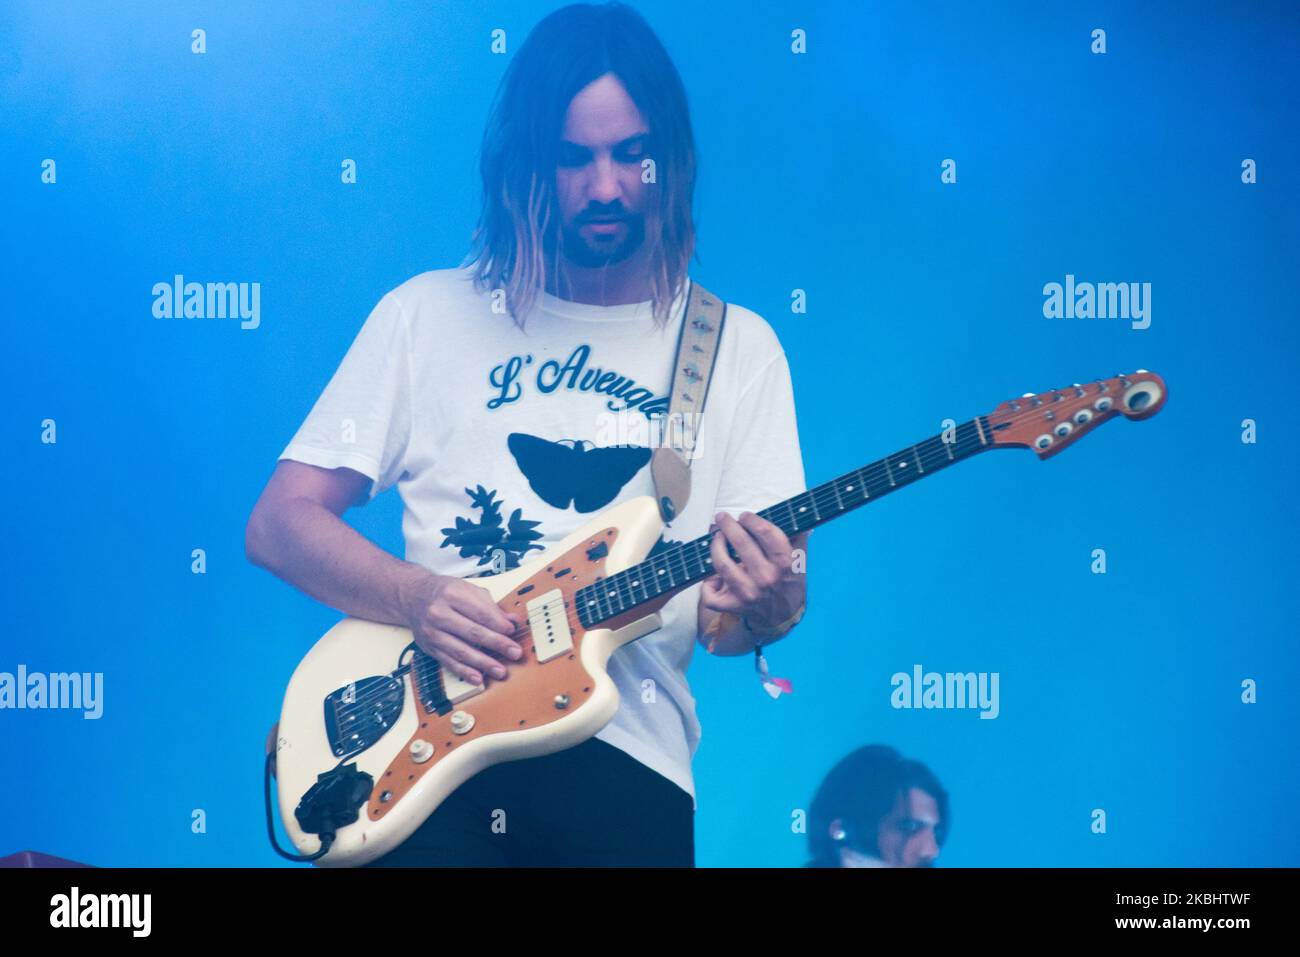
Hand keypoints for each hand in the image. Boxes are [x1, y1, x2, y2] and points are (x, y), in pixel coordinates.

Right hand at [399, 572, 523, 684]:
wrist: (414, 596)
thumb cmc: (446, 593)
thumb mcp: (468, 590)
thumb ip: (491, 606)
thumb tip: (512, 621)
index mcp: (451, 594)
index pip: (480, 612)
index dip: (498, 624)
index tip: (512, 632)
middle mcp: (439, 613)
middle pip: (472, 632)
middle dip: (497, 644)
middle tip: (514, 652)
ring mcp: (432, 632)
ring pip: (461, 651)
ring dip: (483, 663)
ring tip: (500, 670)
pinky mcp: (429, 647)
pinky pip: (449, 662)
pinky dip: (465, 672)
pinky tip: (478, 678)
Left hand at [700, 512, 806, 630]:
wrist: (783, 616)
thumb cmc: (788, 582)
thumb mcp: (799, 559)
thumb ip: (797, 536)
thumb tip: (794, 512)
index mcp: (785, 564)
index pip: (767, 533)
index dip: (753, 521)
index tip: (744, 516)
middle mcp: (767, 578)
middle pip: (741, 543)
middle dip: (728, 526)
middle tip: (722, 517)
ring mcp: (749, 593)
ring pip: (723, 565)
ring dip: (716, 547)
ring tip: (717, 538)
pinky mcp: (734, 606)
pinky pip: (712, 595)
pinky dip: (707, 584)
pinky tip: (712, 575)